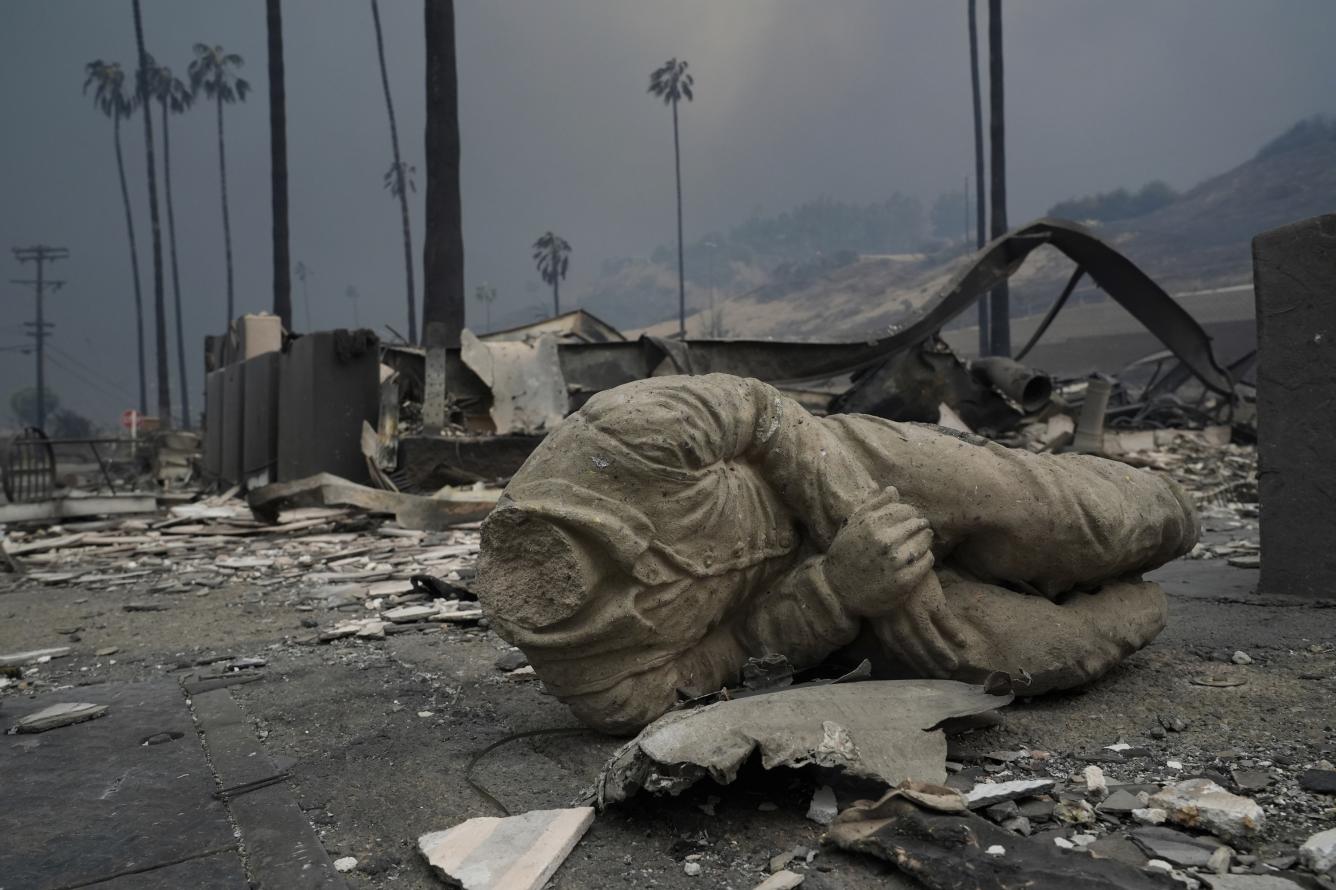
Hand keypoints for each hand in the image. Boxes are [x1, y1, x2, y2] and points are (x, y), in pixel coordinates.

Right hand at [825, 487, 936, 611]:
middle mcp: (885, 541)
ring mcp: (895, 562)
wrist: (836, 591)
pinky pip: (927, 560)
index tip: (908, 519)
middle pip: (917, 524)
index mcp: (871, 524)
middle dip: (919, 525)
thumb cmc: (844, 555)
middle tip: (916, 531)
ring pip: (924, 541)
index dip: (909, 513)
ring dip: (924, 540)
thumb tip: (893, 490)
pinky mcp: (904, 581)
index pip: (905, 509)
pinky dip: (926, 557)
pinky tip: (917, 558)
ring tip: (919, 542)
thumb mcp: (851, 526)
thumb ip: (873, 505)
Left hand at [875, 570, 966, 675]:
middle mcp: (897, 620)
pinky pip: (944, 619)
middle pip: (914, 648)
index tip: (923, 674)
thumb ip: (884, 633)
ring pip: (929, 638)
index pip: (898, 651)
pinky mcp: (929, 598)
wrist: (897, 555)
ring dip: (941, 653)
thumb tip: (889, 657)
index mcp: (883, 623)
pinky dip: (952, 631)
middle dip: (928, 664)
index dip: (912, 664)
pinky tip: (961, 641)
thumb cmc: (889, 583)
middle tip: (942, 676)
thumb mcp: (880, 608)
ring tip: (953, 665)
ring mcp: (913, 609)